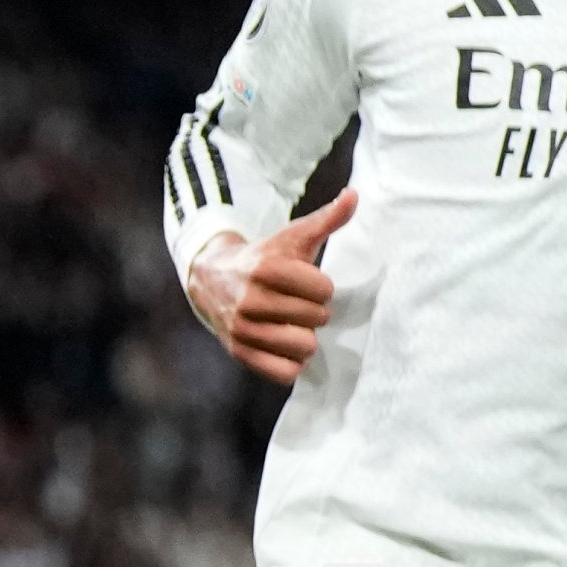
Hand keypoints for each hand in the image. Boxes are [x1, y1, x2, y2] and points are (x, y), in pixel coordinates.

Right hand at [183, 187, 355, 383]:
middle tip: (297, 304)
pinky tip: (284, 346)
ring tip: (292, 325)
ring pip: (303, 346)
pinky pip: (284, 372)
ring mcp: (243, 329)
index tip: (307, 283)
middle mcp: (251, 299)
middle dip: (314, 312)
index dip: (322, 288)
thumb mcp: (293, 236)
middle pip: (316, 318)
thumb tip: (355, 194)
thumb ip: (327, 218)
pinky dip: (291, 362)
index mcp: (266, 268)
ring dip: (304, 337)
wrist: (212, 277)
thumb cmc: (264, 257)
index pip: (324, 291)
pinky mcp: (239, 352)